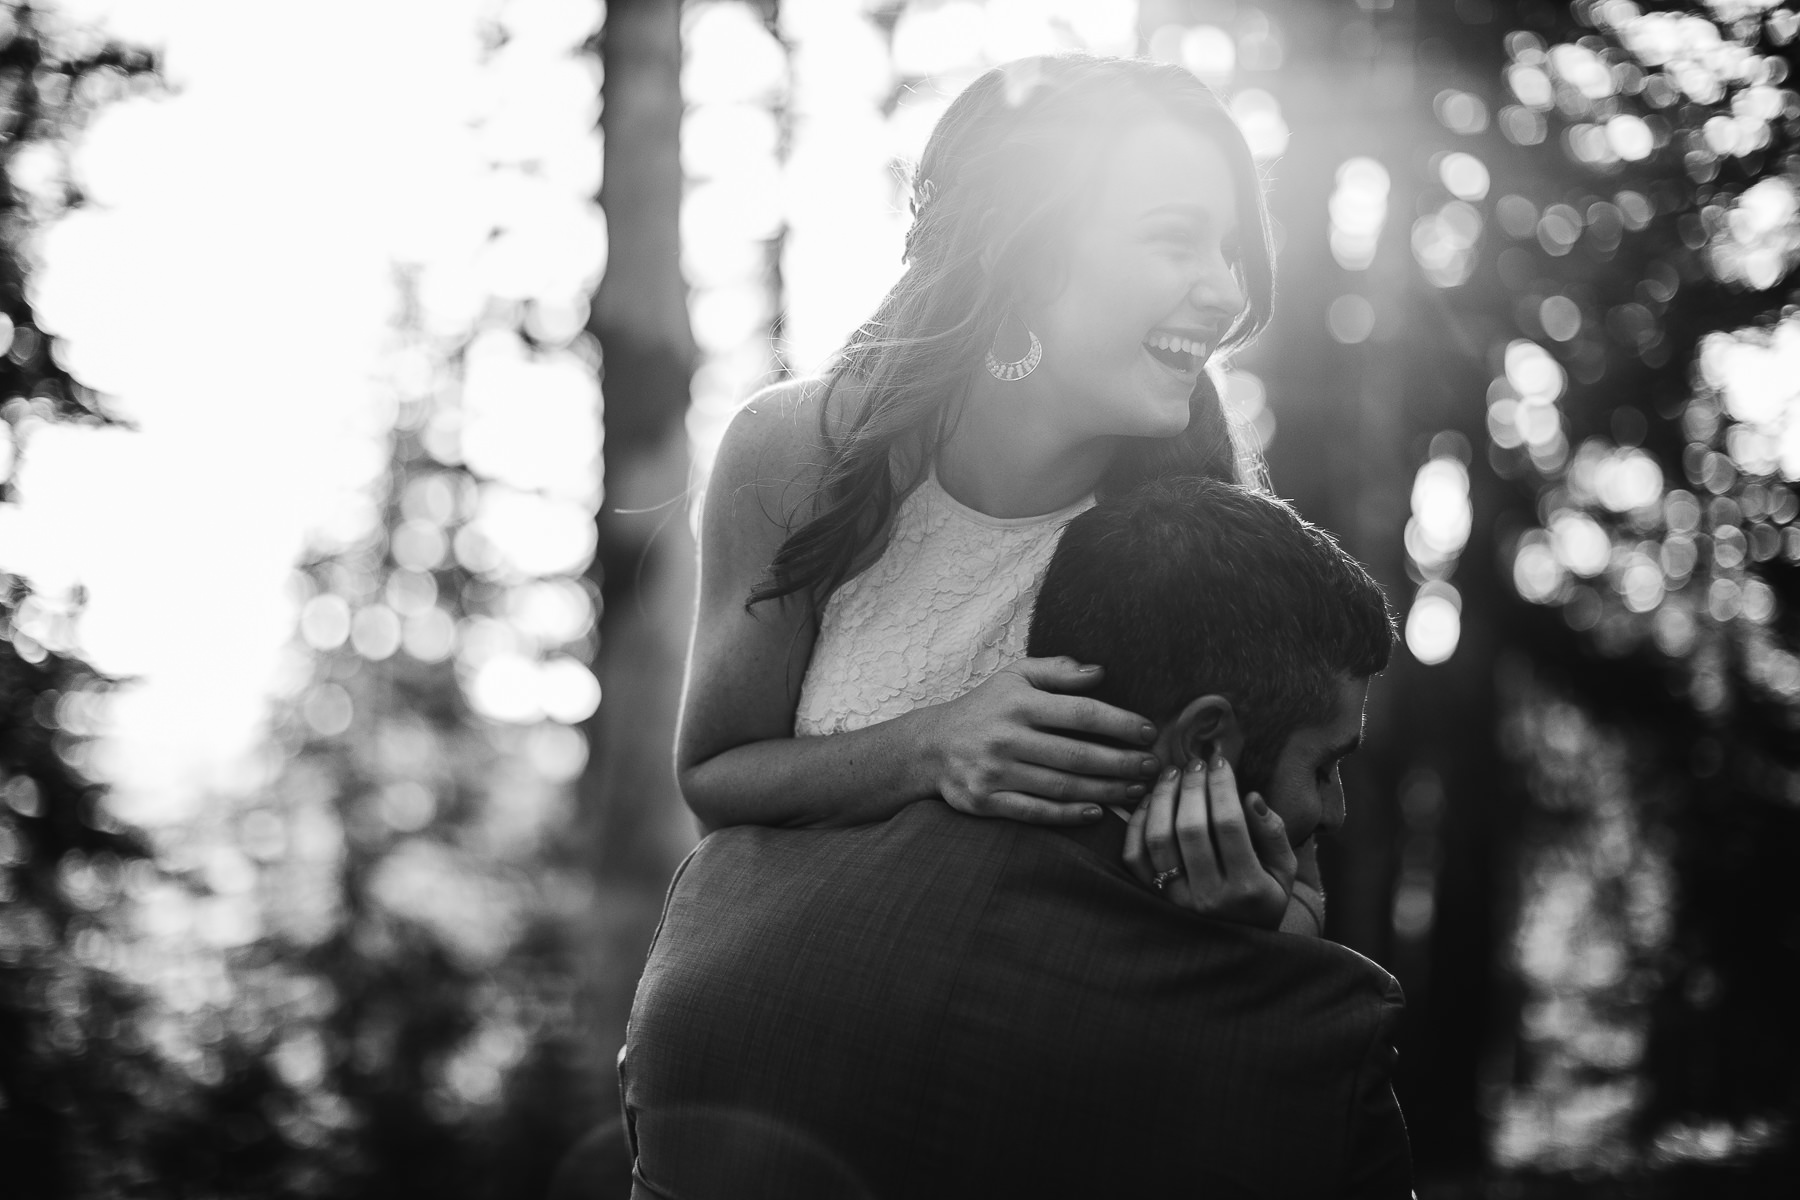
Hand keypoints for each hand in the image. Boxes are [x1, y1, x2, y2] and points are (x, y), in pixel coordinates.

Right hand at [924, 657, 1159, 824]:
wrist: (930, 746)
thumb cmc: (985, 707)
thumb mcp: (1015, 676)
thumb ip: (1058, 670)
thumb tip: (1101, 671)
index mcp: (1018, 702)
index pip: (1080, 713)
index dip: (1120, 723)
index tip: (1149, 732)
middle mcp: (1006, 737)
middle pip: (1077, 755)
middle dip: (1122, 763)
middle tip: (1152, 766)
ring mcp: (995, 772)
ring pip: (1062, 786)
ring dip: (1105, 790)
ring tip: (1136, 789)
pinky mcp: (986, 801)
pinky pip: (1035, 812)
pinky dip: (1068, 815)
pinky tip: (1096, 812)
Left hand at [1122, 752, 1296, 928]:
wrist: (1238, 946)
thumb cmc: (1264, 898)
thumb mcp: (1284, 871)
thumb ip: (1273, 833)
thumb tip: (1250, 796)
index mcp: (1247, 889)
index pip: (1229, 825)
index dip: (1222, 786)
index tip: (1220, 761)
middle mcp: (1207, 897)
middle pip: (1190, 829)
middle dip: (1191, 787)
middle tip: (1195, 763)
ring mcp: (1176, 901)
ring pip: (1158, 840)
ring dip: (1162, 799)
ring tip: (1172, 774)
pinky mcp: (1153, 899)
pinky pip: (1134, 857)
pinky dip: (1137, 823)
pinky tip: (1151, 800)